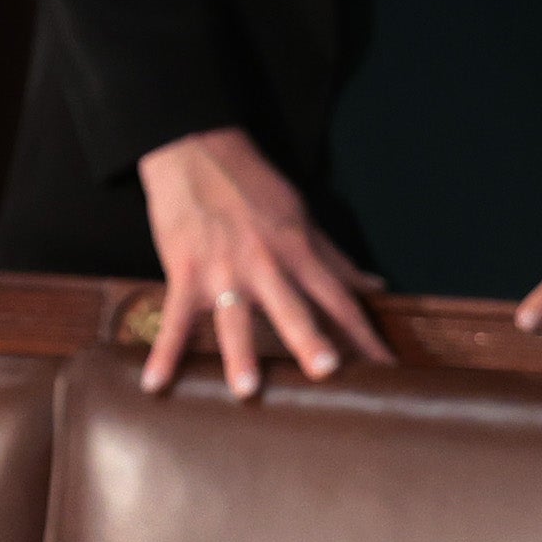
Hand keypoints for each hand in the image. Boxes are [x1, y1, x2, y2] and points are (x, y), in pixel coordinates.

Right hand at [136, 128, 388, 399]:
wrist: (198, 151)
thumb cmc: (252, 187)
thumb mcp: (301, 218)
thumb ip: (336, 260)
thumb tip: (375, 287)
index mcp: (299, 252)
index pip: (340, 299)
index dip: (364, 334)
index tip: (385, 368)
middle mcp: (266, 264)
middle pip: (293, 307)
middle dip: (310, 338)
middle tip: (327, 371)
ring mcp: (223, 270)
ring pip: (235, 317)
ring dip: (240, 352)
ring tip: (246, 389)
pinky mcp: (185, 272)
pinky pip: (175, 318)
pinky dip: (165, 351)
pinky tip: (156, 382)